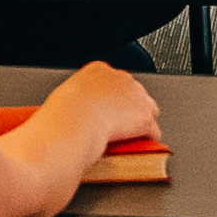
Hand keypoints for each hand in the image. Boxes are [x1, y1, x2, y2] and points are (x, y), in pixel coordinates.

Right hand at [41, 59, 159, 158]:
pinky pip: (153, 131)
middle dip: (129, 108)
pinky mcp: (145, 117)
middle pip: (135, 93)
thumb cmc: (63, 113)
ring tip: (131, 137)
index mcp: (99, 70)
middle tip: (118, 125)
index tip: (109, 110)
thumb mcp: (65, 96)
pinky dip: (147, 140)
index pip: (115, 81)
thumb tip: (79, 111)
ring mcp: (136, 96)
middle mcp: (121, 78)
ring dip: (140, 123)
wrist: (73, 124)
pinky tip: (139, 147)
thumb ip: (79, 98)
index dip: (113, 98)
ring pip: (147, 110)